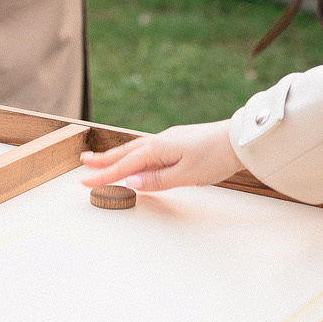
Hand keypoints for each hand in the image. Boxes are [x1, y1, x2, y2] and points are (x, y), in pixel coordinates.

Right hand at [78, 120, 238, 191]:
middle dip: (104, 159)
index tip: (84, 181)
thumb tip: (132, 182)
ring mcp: (169, 139)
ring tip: (101, 158)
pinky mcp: (178, 140)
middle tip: (83, 162)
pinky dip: (134, 154)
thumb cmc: (215, 158)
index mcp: (158, 149)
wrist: (239, 139)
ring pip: (135, 149)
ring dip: (117, 155)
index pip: (124, 166)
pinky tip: (136, 157)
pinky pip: (147, 148)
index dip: (104, 175)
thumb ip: (157, 180)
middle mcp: (159, 141)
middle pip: (125, 153)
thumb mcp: (186, 175)